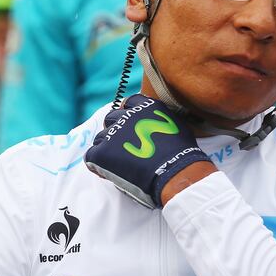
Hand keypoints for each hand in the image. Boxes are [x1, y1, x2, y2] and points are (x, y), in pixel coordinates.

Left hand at [84, 96, 213, 208]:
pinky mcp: (102, 152)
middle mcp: (126, 116)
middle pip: (112, 119)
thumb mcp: (176, 126)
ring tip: (120, 163)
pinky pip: (91, 155)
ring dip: (107, 148)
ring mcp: (112, 133)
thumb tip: (155, 124)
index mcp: (145, 106)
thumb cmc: (183, 154)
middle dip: (116, 131)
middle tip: (125, 148)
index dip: (128, 116)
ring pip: (101, 138)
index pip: (129, 103)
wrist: (176, 172)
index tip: (132, 128)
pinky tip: (108, 172)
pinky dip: (97, 164)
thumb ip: (160, 120)